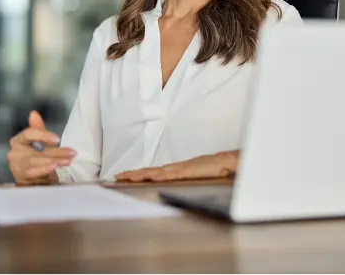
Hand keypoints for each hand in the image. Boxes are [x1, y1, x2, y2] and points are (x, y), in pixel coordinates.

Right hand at [7, 110, 75, 184]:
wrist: (35, 181)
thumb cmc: (38, 159)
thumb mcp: (41, 143)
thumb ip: (38, 129)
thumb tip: (33, 113)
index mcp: (18, 141)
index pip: (28, 134)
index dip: (43, 135)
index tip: (58, 139)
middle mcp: (14, 154)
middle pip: (36, 151)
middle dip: (56, 152)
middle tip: (72, 153)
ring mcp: (16, 167)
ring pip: (36, 162)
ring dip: (54, 161)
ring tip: (67, 161)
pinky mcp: (21, 179)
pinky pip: (33, 173)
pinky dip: (44, 170)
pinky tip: (54, 168)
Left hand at [116, 150, 238, 182]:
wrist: (228, 162)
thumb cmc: (215, 169)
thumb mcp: (197, 177)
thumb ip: (187, 179)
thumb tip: (177, 183)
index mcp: (177, 169)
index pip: (154, 172)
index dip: (140, 173)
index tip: (126, 176)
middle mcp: (176, 167)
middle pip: (151, 170)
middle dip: (134, 173)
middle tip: (117, 176)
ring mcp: (181, 168)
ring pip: (157, 171)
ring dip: (141, 174)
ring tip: (126, 177)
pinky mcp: (188, 171)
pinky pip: (171, 174)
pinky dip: (159, 175)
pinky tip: (150, 177)